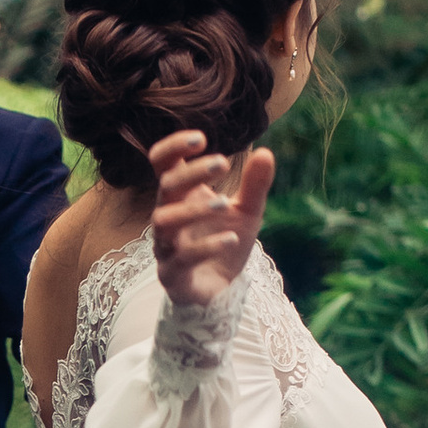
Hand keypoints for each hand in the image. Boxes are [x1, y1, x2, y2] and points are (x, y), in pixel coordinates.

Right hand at [149, 134, 274, 307]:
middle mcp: (167, 215)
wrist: (220, 289)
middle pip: (165, 185)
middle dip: (192, 172)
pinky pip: (182, 257)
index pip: (161, 162)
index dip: (173, 146)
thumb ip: (254, 185)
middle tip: (223, 163)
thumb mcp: (247, 211)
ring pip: (165, 220)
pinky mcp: (173, 273)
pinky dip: (207, 246)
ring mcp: (166, 245)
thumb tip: (266, 153)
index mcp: (180, 195)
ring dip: (194, 208)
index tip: (201, 138)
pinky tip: (231, 238)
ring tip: (225, 203)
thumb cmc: (225, 240)